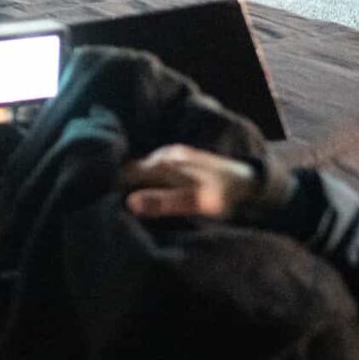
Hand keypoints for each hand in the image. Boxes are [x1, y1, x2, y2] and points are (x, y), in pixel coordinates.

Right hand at [121, 144, 263, 220]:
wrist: (252, 183)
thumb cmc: (223, 196)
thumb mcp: (194, 203)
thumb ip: (162, 202)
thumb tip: (129, 203)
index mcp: (161, 165)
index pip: (123, 174)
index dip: (113, 187)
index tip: (106, 204)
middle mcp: (163, 155)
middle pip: (130, 169)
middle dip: (120, 184)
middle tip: (114, 205)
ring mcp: (172, 154)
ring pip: (142, 167)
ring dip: (134, 181)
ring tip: (130, 199)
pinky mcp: (181, 157)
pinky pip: (154, 166)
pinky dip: (147, 178)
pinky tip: (151, 190)